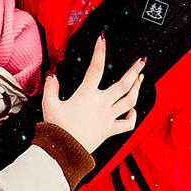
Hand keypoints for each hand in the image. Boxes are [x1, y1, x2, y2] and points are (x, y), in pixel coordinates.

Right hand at [42, 33, 141, 154]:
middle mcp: (101, 104)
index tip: (102, 39)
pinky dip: (133, 116)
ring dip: (137, 89)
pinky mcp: (110, 130)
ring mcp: (108, 117)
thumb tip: (52, 76)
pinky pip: (127, 124)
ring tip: (140, 81)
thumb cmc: (56, 129)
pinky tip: (132, 110)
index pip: (96, 67)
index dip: (100, 51)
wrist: (63, 151)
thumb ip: (51, 87)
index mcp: (87, 94)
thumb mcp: (49, 104)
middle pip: (124, 84)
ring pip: (130, 101)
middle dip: (134, 70)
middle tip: (141, 61)